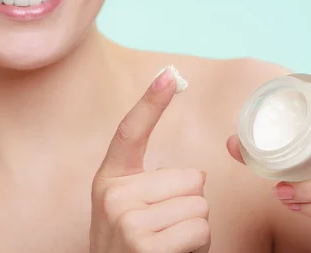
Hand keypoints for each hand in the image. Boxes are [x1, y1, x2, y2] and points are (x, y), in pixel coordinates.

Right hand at [90, 68, 210, 252]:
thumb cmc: (133, 250)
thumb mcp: (131, 212)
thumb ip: (153, 187)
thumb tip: (199, 177)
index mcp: (110, 180)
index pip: (131, 131)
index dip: (151, 101)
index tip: (168, 74)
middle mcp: (112, 194)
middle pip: (191, 178)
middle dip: (191, 206)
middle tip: (165, 231)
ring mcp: (126, 219)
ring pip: (199, 205)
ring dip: (195, 230)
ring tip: (167, 246)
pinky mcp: (144, 243)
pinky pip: (199, 229)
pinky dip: (197, 246)